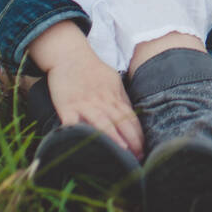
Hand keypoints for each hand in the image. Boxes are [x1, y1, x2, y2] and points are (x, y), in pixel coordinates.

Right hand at [38, 34, 144, 161]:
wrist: (70, 55)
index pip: (130, 117)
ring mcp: (84, 103)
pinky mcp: (67, 106)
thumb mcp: (113, 82)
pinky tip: (83, 143)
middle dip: (131, 140)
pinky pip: (73, 121)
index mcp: (114, 96)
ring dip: (113, 136)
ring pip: (101, 121)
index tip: (144, 150)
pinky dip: (78, 132)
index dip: (138, 134)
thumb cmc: (93, 71)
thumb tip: (133, 119)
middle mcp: (102, 101)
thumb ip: (121, 100)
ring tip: (122, 151)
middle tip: (138, 157)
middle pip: (120, 121)